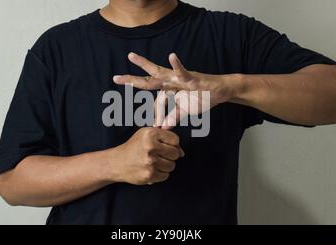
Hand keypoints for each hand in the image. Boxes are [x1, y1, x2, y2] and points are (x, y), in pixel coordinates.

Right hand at [109, 127, 184, 184]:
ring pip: (172, 165)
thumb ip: (165, 139)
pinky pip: (166, 175)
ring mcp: (150, 162)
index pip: (175, 140)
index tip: (164, 146)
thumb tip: (182, 153)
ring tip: (154, 162)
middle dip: (170, 155)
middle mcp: (150, 147)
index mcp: (150, 134)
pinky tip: (151, 169)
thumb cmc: (134, 147)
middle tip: (159, 155)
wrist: (117, 163)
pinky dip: (160, 174)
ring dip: (165, 165)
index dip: (172, 144)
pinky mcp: (149, 175)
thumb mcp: (146, 135)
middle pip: (175, 153)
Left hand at [113, 52, 238, 128]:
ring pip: (159, 72)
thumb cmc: (202, 98)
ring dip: (145, 64)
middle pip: (148, 81)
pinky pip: (182, 71)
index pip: (155, 101)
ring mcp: (179, 79)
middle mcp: (170, 82)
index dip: (155, 114)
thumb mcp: (185, 110)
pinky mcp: (191, 77)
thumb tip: (163, 128)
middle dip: (132, 80)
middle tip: (115, 78)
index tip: (155, 125)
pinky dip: (177, 64)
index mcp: (168, 91)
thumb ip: (174, 117)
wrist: (220, 92)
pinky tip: (171, 56)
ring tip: (132, 57)